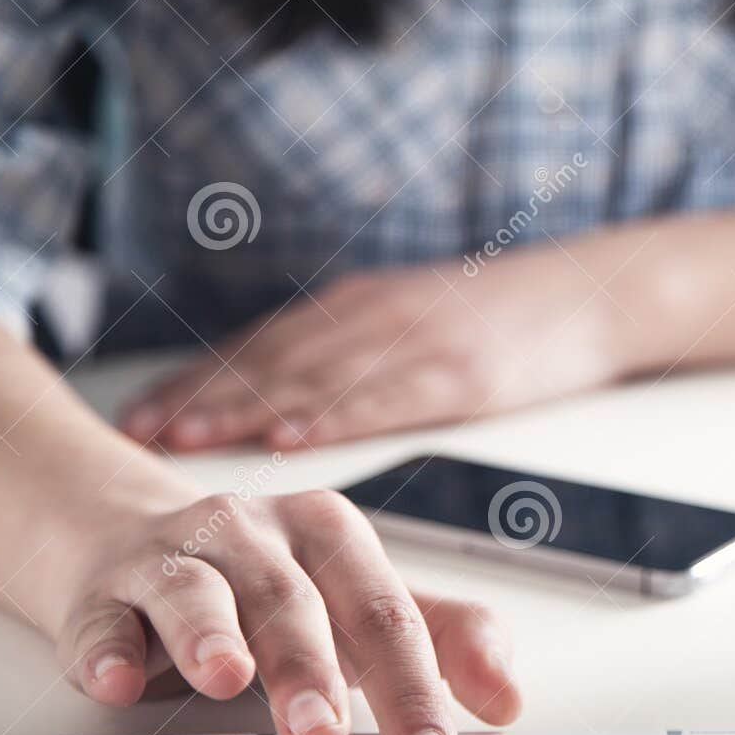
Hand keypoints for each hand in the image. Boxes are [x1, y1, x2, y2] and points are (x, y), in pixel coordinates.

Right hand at [44, 487, 519, 734]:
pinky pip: (105, 617)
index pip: (387, 617)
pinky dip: (108, 646)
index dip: (416, 691)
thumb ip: (440, 638)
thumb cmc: (270, 581)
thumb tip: (508, 701)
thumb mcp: (359, 597)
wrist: (135, 538)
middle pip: (296, 603)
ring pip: (200, 593)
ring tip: (230, 680)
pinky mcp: (105, 590)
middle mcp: (260, 536)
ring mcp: (179, 557)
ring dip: (212, 636)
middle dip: (311, 670)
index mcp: (334, 537)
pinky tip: (117, 677)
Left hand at [119, 249, 636, 450]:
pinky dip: (331, 417)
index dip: (198, 379)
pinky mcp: (461, 374)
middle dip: (199, 396)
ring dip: (241, 409)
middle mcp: (376, 317)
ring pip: (314, 377)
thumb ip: (354, 350)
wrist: (594, 295)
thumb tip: (283, 399)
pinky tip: (290, 436)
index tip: (143, 409)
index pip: (261, 345)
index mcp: (360, 306)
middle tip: (139, 432)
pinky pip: (384, 398)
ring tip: (185, 440)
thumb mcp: (417, 317)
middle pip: (271, 360)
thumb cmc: (506, 319)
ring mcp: (417, 344)